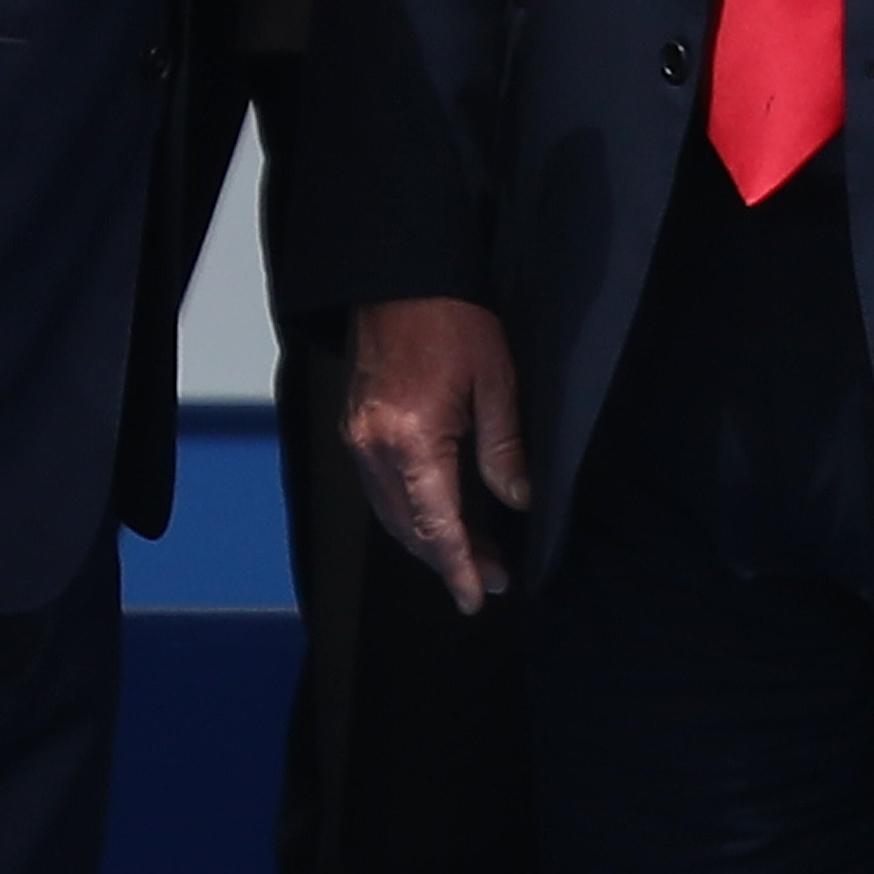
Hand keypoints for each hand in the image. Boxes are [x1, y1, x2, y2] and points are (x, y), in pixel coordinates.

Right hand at [345, 295, 529, 616]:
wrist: (399, 277)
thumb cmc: (452, 318)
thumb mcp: (496, 381)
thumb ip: (504, 448)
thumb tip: (517, 500)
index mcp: (411, 441)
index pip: (438, 524)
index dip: (459, 566)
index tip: (476, 597)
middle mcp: (374, 450)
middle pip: (411, 528)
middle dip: (450, 560)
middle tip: (490, 580)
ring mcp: (358, 441)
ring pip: (393, 515)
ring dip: (430, 541)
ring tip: (474, 556)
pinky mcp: (356, 431)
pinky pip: (381, 491)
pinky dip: (410, 514)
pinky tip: (439, 518)